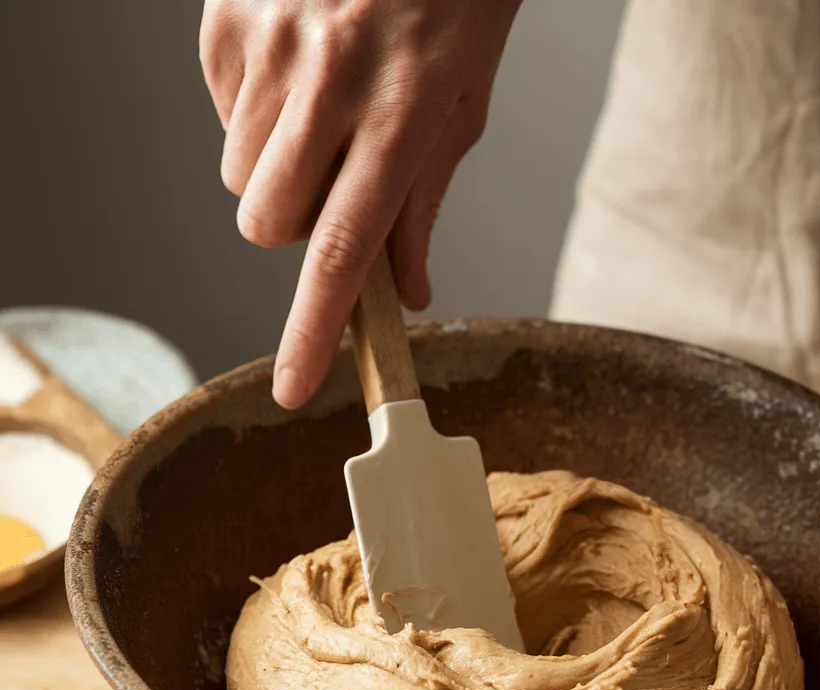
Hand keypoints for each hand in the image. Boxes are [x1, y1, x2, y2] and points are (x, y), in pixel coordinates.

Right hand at [200, 0, 520, 406]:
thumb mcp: (462, 105)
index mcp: (403, 115)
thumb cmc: (455, 0)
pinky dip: (256, 114)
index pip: (342, 252)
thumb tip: (402, 290)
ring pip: (240, 175)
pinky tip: (297, 71)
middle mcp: (330, 81)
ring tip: (323, 111)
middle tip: (333, 185)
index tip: (293, 387)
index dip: (314, 331)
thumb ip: (423, 202)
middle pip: (265, 223)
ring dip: (278, 169)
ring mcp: (271, 42)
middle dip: (292, 230)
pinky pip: (222, 112)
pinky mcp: (229, 15)